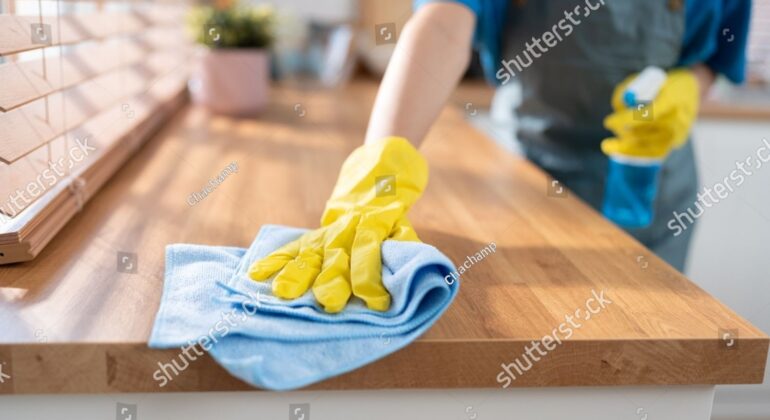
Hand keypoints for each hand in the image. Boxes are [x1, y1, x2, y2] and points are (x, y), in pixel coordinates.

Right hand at [248, 137, 427, 312]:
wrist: (375, 182)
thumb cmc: (392, 216)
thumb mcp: (403, 227)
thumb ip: (402, 247)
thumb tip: (405, 274)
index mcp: (373, 226)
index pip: (369, 252)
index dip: (371, 276)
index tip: (375, 302)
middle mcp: (346, 230)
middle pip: (336, 256)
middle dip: (332, 280)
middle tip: (329, 302)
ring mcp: (326, 233)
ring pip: (310, 254)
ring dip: (297, 274)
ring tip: (283, 292)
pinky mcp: (312, 236)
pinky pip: (291, 248)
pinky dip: (274, 260)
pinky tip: (256, 273)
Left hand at [602, 69, 698, 158]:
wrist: (689, 91)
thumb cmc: (661, 84)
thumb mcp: (644, 79)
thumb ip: (627, 91)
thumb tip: (619, 105)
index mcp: (673, 98)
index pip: (647, 114)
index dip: (625, 120)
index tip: (608, 122)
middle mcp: (678, 118)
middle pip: (644, 131)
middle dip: (621, 129)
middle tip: (610, 124)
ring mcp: (678, 132)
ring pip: (644, 143)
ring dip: (626, 138)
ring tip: (620, 130)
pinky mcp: (676, 142)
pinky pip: (651, 152)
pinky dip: (634, 150)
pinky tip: (619, 147)